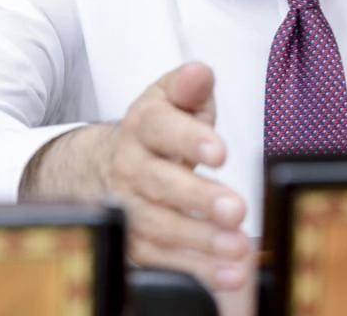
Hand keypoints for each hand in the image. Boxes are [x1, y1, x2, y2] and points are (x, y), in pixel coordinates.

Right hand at [102, 62, 250, 290]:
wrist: (108, 166)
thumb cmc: (159, 129)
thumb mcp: (172, 100)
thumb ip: (189, 88)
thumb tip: (199, 72)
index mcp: (142, 126)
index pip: (161, 129)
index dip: (189, 140)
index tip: (220, 152)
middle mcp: (130, 168)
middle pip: (160, 184)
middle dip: (199, 199)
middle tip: (236, 209)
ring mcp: (129, 209)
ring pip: (160, 227)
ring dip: (201, 241)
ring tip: (238, 246)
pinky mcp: (134, 243)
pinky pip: (163, 261)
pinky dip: (197, 270)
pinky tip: (230, 274)